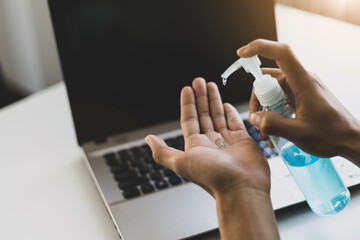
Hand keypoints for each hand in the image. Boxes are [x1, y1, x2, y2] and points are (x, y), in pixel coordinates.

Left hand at [146, 78, 279, 239]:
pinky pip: (235, 123)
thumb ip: (163, 151)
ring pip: (218, 116)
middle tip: (199, 80)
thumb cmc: (213, 177)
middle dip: (200, 97)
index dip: (187, 104)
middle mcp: (210, 142)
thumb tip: (148, 140)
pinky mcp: (243, 141)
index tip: (187, 89)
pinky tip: (226, 103)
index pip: (189, 119)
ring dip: (214, 100)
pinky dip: (230, 112)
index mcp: (195, 145)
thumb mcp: (182, 162)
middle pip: (203, 114)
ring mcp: (227, 141)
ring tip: (211, 85)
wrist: (241, 188)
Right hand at [237, 39, 359, 161]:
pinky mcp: (302, 97)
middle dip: (258, 98)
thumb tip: (254, 118)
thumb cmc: (332, 135)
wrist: (351, 140)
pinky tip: (273, 129)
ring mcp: (302, 88)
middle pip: (269, 78)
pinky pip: (281, 98)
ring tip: (265, 131)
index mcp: (303, 82)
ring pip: (273, 90)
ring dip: (265, 108)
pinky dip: (273, 111)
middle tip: (256, 120)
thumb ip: (273, 124)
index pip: (281, 53)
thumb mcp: (299, 133)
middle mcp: (302, 80)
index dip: (260, 48)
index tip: (242, 53)